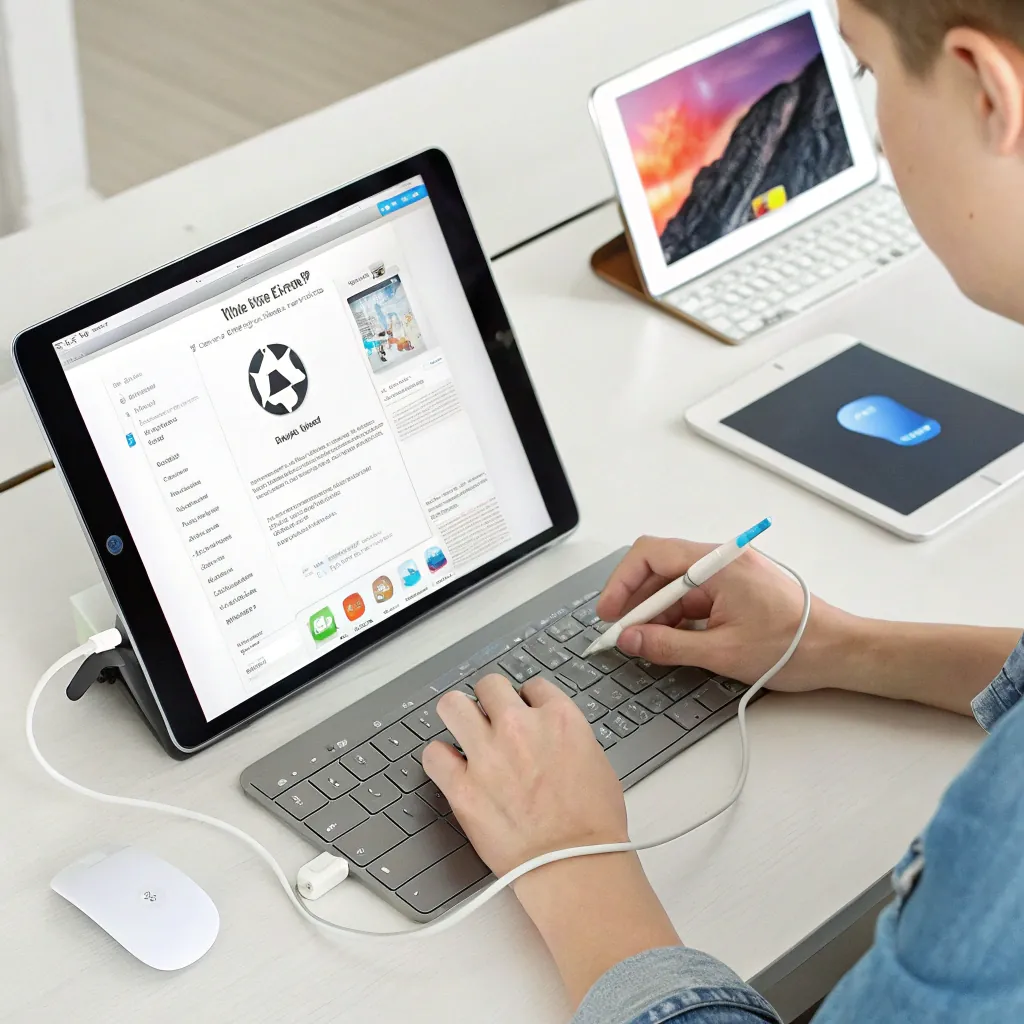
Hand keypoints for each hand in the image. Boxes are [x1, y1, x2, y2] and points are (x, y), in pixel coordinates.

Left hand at [422, 676, 680, 1006]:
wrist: (574, 864)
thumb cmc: (593, 823)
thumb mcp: (595, 760)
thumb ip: (566, 735)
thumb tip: (549, 735)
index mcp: (558, 718)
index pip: (533, 686)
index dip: (527, 701)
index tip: (524, 713)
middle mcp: (519, 727)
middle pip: (489, 686)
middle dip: (491, 701)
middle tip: (492, 720)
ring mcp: (487, 754)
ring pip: (452, 705)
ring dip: (458, 717)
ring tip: (464, 733)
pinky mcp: (462, 786)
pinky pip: (434, 754)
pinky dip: (440, 759)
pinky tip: (450, 768)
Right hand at [597, 536, 845, 691]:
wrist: (841, 651)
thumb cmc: (797, 646)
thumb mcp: (723, 653)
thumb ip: (669, 645)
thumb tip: (631, 639)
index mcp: (718, 564)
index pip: (651, 554)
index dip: (622, 583)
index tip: (610, 614)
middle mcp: (721, 561)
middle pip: (659, 569)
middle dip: (635, 602)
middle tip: (621, 634)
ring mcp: (729, 575)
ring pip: (674, 586)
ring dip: (655, 613)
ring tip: (645, 644)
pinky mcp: (735, 590)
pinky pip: (693, 597)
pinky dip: (676, 618)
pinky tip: (669, 641)